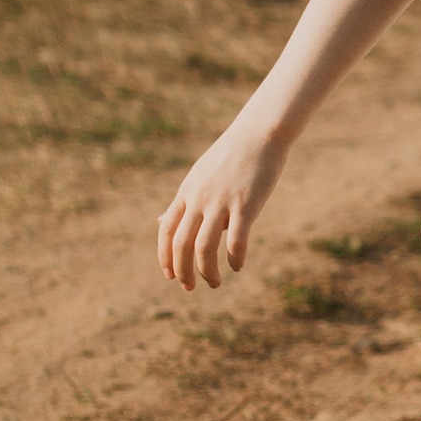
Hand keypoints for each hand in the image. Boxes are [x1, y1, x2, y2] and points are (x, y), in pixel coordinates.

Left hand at [157, 116, 288, 288]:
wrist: (259, 132)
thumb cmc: (231, 156)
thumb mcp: (198, 177)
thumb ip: (182, 203)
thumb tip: (161, 222)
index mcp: (187, 193)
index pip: (166, 231)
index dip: (165, 257)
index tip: (170, 276)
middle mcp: (199, 199)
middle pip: (181, 244)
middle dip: (182, 271)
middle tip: (189, 288)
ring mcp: (221, 201)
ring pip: (204, 247)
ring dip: (206, 271)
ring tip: (214, 283)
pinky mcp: (246, 204)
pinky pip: (236, 240)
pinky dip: (234, 259)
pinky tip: (237, 267)